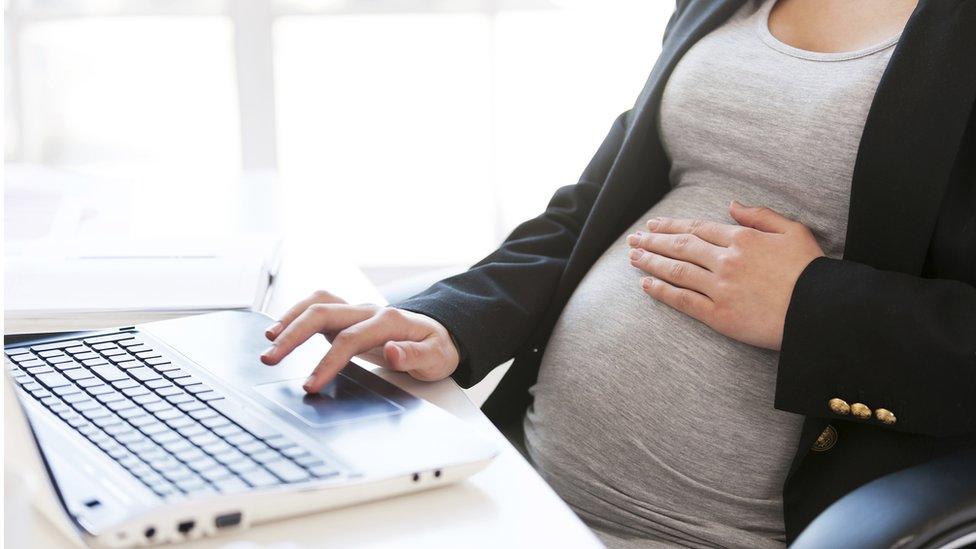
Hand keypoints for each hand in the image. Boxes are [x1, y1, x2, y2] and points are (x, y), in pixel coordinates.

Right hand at [260, 290, 459, 392]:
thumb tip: (392, 351)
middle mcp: (368, 311)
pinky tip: (280, 330)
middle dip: (293, 335)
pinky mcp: (347, 317)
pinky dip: (296, 314)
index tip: (310, 384)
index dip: (327, 361)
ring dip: (290, 319)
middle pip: (323, 313)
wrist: (440, 334)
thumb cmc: (437, 347)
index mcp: (389, 321)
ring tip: (268, 341)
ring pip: (317, 303)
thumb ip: (414, 355)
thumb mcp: (436, 357)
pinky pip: (317, 307)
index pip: (350, 340)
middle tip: (270, 358)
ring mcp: (356, 311)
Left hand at [626, 201, 823, 349]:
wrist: (821, 311)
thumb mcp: (793, 231)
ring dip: (651, 262)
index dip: (672, 226)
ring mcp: (720, 288)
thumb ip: (761, 216)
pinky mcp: (719, 315)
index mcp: (742, 238)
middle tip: (634, 239)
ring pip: (677, 270)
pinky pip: (683, 300)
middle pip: (681, 246)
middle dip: (653, 241)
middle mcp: (726, 260)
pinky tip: (646, 284)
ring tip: (633, 257)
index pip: (697, 228)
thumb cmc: (811, 271)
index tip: (654, 225)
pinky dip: (662, 291)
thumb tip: (732, 205)